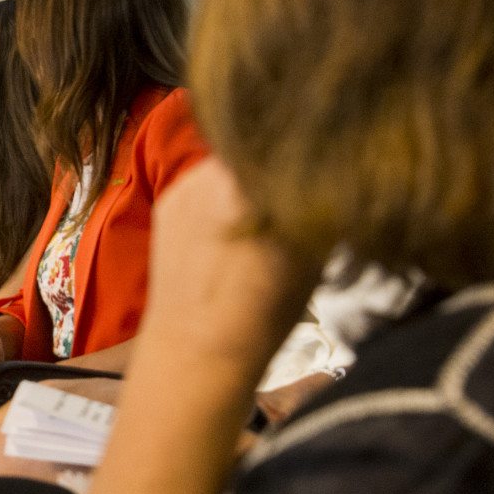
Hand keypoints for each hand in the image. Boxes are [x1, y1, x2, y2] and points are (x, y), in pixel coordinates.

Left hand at [142, 157, 314, 360]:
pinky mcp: (168, 199)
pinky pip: (204, 183)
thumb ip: (315, 202)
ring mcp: (188, 182)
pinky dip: (220, 197)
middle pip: (258, 150)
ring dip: (247, 181)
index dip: (311, 157)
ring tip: (258, 219)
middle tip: (290, 198)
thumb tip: (325, 173)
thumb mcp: (312, 252)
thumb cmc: (265, 309)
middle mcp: (218, 167)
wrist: (196, 350)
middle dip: (276, 169)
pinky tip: (225, 231)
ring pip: (231, 164)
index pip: (293, 143)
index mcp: (257, 177)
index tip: (321, 175)